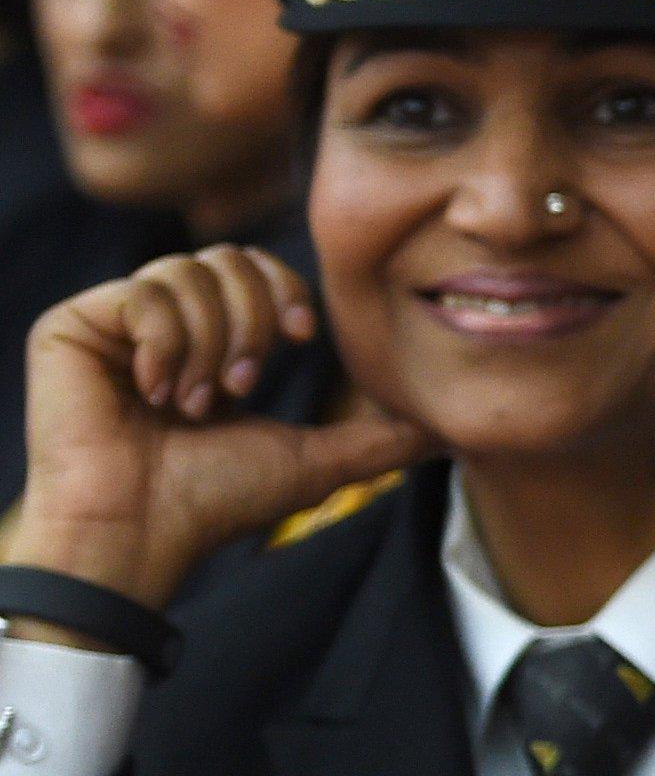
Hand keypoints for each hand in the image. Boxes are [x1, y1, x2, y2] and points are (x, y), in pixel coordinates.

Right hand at [8, 245, 434, 611]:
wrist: (141, 536)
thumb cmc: (216, 502)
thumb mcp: (314, 460)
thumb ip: (379, 439)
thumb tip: (447, 434)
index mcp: (208, 339)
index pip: (255, 266)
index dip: (286, 289)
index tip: (302, 337)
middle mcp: (159, 322)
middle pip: (227, 256)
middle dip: (250, 321)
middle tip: (238, 387)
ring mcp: (112, 323)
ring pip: (188, 272)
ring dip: (208, 344)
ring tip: (192, 403)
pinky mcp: (70, 327)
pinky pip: (142, 293)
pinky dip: (163, 346)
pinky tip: (151, 393)